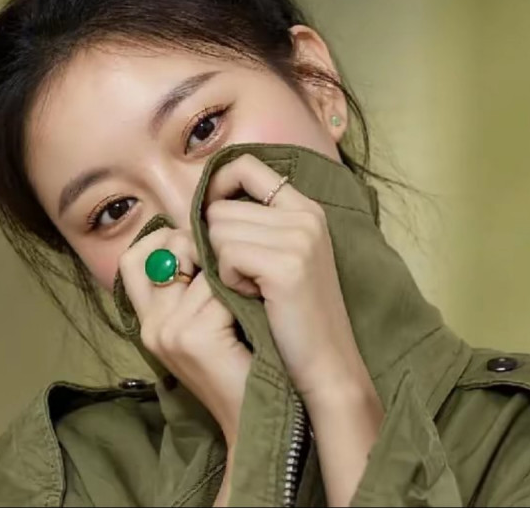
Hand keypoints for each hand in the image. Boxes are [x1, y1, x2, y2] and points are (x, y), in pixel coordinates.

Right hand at [118, 226, 250, 446]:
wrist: (252, 413)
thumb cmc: (237, 357)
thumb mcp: (203, 317)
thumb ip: (192, 280)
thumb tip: (199, 229)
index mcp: (147, 319)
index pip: (134, 258)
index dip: (162, 239)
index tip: (196, 245)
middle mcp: (150, 323)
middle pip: (165, 249)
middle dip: (200, 246)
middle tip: (229, 266)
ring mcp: (167, 331)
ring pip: (201, 267)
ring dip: (229, 275)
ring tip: (246, 295)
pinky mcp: (192, 338)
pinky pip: (219, 291)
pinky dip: (241, 295)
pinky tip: (252, 313)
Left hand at [204, 154, 374, 404]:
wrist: (326, 365)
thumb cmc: (293, 315)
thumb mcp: (281, 255)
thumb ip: (254, 223)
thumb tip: (202, 205)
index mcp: (304, 207)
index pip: (245, 165)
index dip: (217, 185)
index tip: (209, 216)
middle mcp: (305, 214)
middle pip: (220, 208)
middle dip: (217, 244)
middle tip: (245, 276)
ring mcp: (299, 237)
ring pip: (217, 231)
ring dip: (222, 266)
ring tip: (253, 289)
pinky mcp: (287, 264)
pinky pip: (225, 256)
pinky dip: (228, 281)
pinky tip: (253, 298)